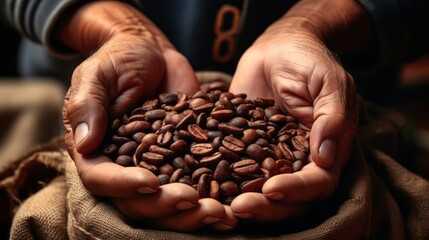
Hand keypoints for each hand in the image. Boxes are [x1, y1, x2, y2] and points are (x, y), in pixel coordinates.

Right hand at [61, 1, 235, 230]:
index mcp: (97, 152)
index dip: (125, 186)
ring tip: (221, 212)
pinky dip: (215, 195)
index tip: (151, 182)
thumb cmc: (118, 60)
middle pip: (139, 201)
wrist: (152, 53)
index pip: (102, 179)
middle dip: (166, 206)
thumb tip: (85, 144)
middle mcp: (125, 168)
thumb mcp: (97, 76)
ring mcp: (157, 167)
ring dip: (194, 212)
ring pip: (169, 201)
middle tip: (195, 202)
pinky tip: (235, 203)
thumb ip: (88, 106)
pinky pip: (197, 182)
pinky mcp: (184, 160)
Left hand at [228, 23, 357, 220]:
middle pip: (287, 197)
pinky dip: (218, 178)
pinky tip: (199, 183)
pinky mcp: (243, 148)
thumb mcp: (328, 82)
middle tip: (239, 207)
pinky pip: (233, 167)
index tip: (272, 190)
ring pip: (258, 189)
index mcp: (325, 149)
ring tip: (217, 204)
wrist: (277, 47)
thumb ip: (332, 117)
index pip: (318, 182)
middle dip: (265, 206)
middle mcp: (297, 160)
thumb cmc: (308, 61)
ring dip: (240, 199)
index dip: (297, 191)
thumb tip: (327, 158)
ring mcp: (269, 156)